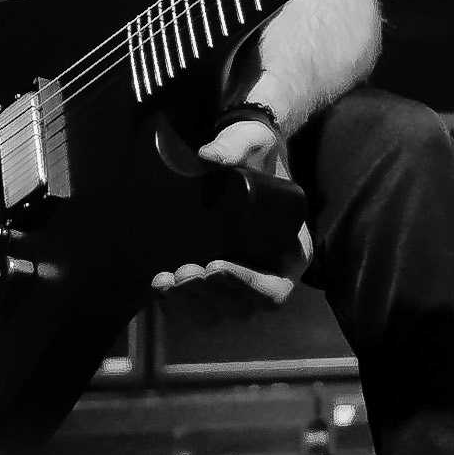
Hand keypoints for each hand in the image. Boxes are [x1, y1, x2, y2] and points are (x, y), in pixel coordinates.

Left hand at [150, 119, 313, 322]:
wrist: (239, 157)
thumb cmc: (255, 151)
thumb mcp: (252, 141)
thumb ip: (235, 145)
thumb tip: (208, 157)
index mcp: (294, 251)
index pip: (275, 288)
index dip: (247, 285)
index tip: (216, 265)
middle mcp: (272, 274)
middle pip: (244, 308)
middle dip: (211, 295)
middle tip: (184, 271)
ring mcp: (244, 281)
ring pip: (221, 313)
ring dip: (191, 303)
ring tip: (166, 280)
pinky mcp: (219, 281)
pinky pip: (202, 307)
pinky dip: (179, 303)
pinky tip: (159, 284)